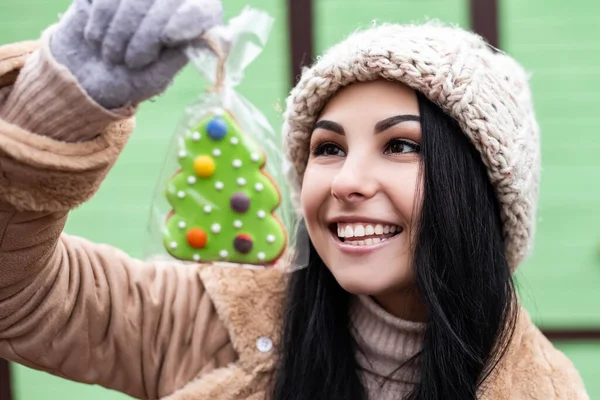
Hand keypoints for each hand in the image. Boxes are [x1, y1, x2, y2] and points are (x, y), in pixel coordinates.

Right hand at [50, 0, 222, 108]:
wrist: (79, 78)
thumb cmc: (126, 81)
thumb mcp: (156, 77)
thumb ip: (181, 54)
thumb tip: (210, 36)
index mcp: (190, 26)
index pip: (204, 9)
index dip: (189, 18)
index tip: (168, 36)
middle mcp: (169, 5)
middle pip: (169, 0)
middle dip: (146, 31)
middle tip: (130, 61)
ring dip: (120, 28)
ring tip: (112, 55)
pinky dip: (99, 18)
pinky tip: (95, 38)